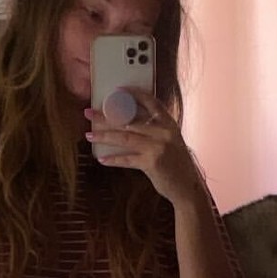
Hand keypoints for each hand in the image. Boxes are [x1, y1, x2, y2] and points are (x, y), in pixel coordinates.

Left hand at [84, 90, 201, 206]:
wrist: (187, 187)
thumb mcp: (171, 141)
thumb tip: (128, 123)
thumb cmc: (176, 164)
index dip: (134, 94)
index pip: (151, 102)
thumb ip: (156, 130)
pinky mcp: (152, 163)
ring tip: (89, 136)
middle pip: (130, 119)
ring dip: (104, 136)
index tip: (116, 91)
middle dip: (106, 116)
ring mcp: (158, 147)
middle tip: (89, 113)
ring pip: (125, 137)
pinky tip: (101, 159)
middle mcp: (164, 132)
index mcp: (169, 123)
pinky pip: (127, 159)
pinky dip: (114, 159)